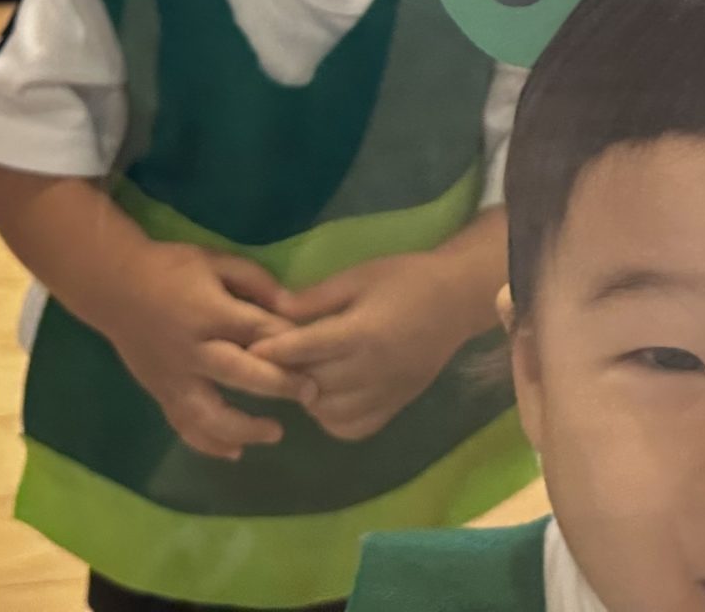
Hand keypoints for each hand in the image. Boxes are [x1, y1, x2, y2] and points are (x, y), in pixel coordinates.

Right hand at [99, 242, 313, 461]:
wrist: (112, 286)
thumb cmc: (170, 268)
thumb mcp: (215, 260)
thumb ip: (254, 281)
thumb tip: (291, 306)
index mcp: (208, 312)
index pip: (256, 331)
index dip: (288, 343)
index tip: (317, 352)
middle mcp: (192, 350)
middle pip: (239, 374)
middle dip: (278, 385)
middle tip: (311, 394)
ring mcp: (173, 376)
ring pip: (208, 414)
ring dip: (244, 428)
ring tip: (276, 433)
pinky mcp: (160, 392)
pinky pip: (184, 425)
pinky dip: (208, 444)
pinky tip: (234, 452)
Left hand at [252, 253, 489, 442]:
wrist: (456, 301)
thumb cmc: (405, 280)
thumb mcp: (359, 276)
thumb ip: (316, 297)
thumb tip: (274, 309)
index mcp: (363, 332)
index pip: (306, 348)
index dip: (273, 350)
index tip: (248, 348)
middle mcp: (373, 369)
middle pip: (312, 383)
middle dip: (285, 372)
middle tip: (268, 360)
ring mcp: (385, 394)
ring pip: (327, 411)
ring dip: (307, 396)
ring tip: (300, 375)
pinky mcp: (394, 407)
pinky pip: (351, 428)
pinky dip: (331, 418)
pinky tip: (326, 396)